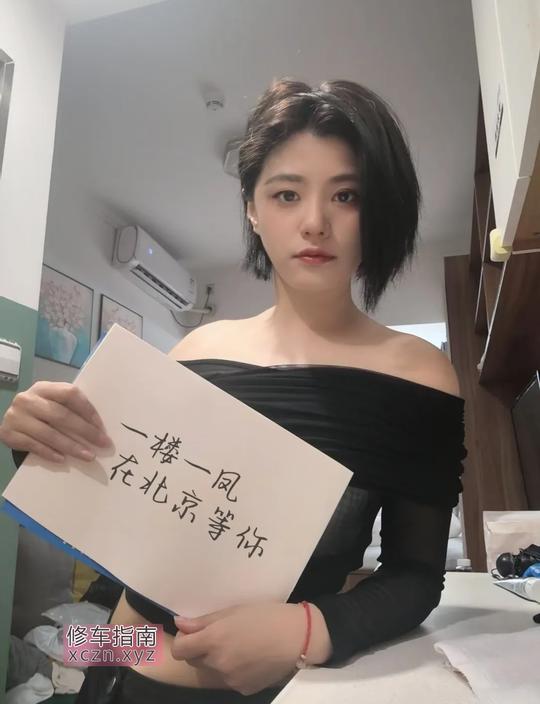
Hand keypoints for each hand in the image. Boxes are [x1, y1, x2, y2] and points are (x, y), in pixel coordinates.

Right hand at [0, 381, 112, 462]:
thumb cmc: (41, 411)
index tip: (102, 426)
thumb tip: (99, 427)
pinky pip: (34, 445)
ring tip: (88, 456)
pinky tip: (63, 460)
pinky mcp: (8, 434)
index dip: (87, 410)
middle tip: (102, 443)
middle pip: (61, 415)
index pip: (70, 394)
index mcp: (43, 388)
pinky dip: (50, 453)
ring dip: (71, 446)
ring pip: (49, 433)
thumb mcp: (53, 403)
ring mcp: (16, 416)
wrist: (13, 421)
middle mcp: (27, 399)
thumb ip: (70, 408)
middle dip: (85, 431)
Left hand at [171, 602, 331, 694]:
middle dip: (199, 649)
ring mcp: (230, 680)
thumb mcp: (233, 611)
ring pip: (212, 670)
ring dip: (216, 660)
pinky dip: (233, 670)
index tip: (192, 632)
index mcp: (213, 640)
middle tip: (218, 635)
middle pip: (193, 660)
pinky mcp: (243, 689)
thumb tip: (179, 623)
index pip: (180, 649)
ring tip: (238, 645)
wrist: (298, 638)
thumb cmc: (266, 616)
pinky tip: (250, 658)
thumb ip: (203, 621)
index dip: (182, 640)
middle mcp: (218, 663)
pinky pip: (229, 679)